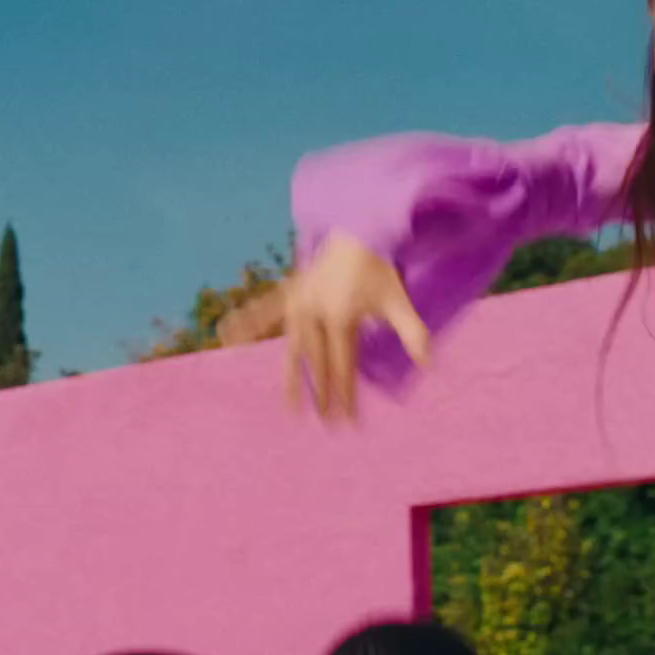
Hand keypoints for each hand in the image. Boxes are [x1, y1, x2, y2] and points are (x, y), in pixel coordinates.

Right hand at [217, 232, 430, 419]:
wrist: (359, 231)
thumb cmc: (380, 269)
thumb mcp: (399, 301)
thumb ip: (412, 332)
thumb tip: (429, 363)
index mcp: (340, 317)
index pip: (342, 365)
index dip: (346, 394)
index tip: (348, 420)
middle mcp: (315, 312)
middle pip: (318, 363)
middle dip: (323, 394)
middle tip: (326, 423)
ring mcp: (299, 302)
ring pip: (292, 348)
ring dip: (291, 378)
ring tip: (292, 407)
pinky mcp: (290, 292)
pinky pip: (263, 310)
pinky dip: (246, 322)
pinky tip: (225, 334)